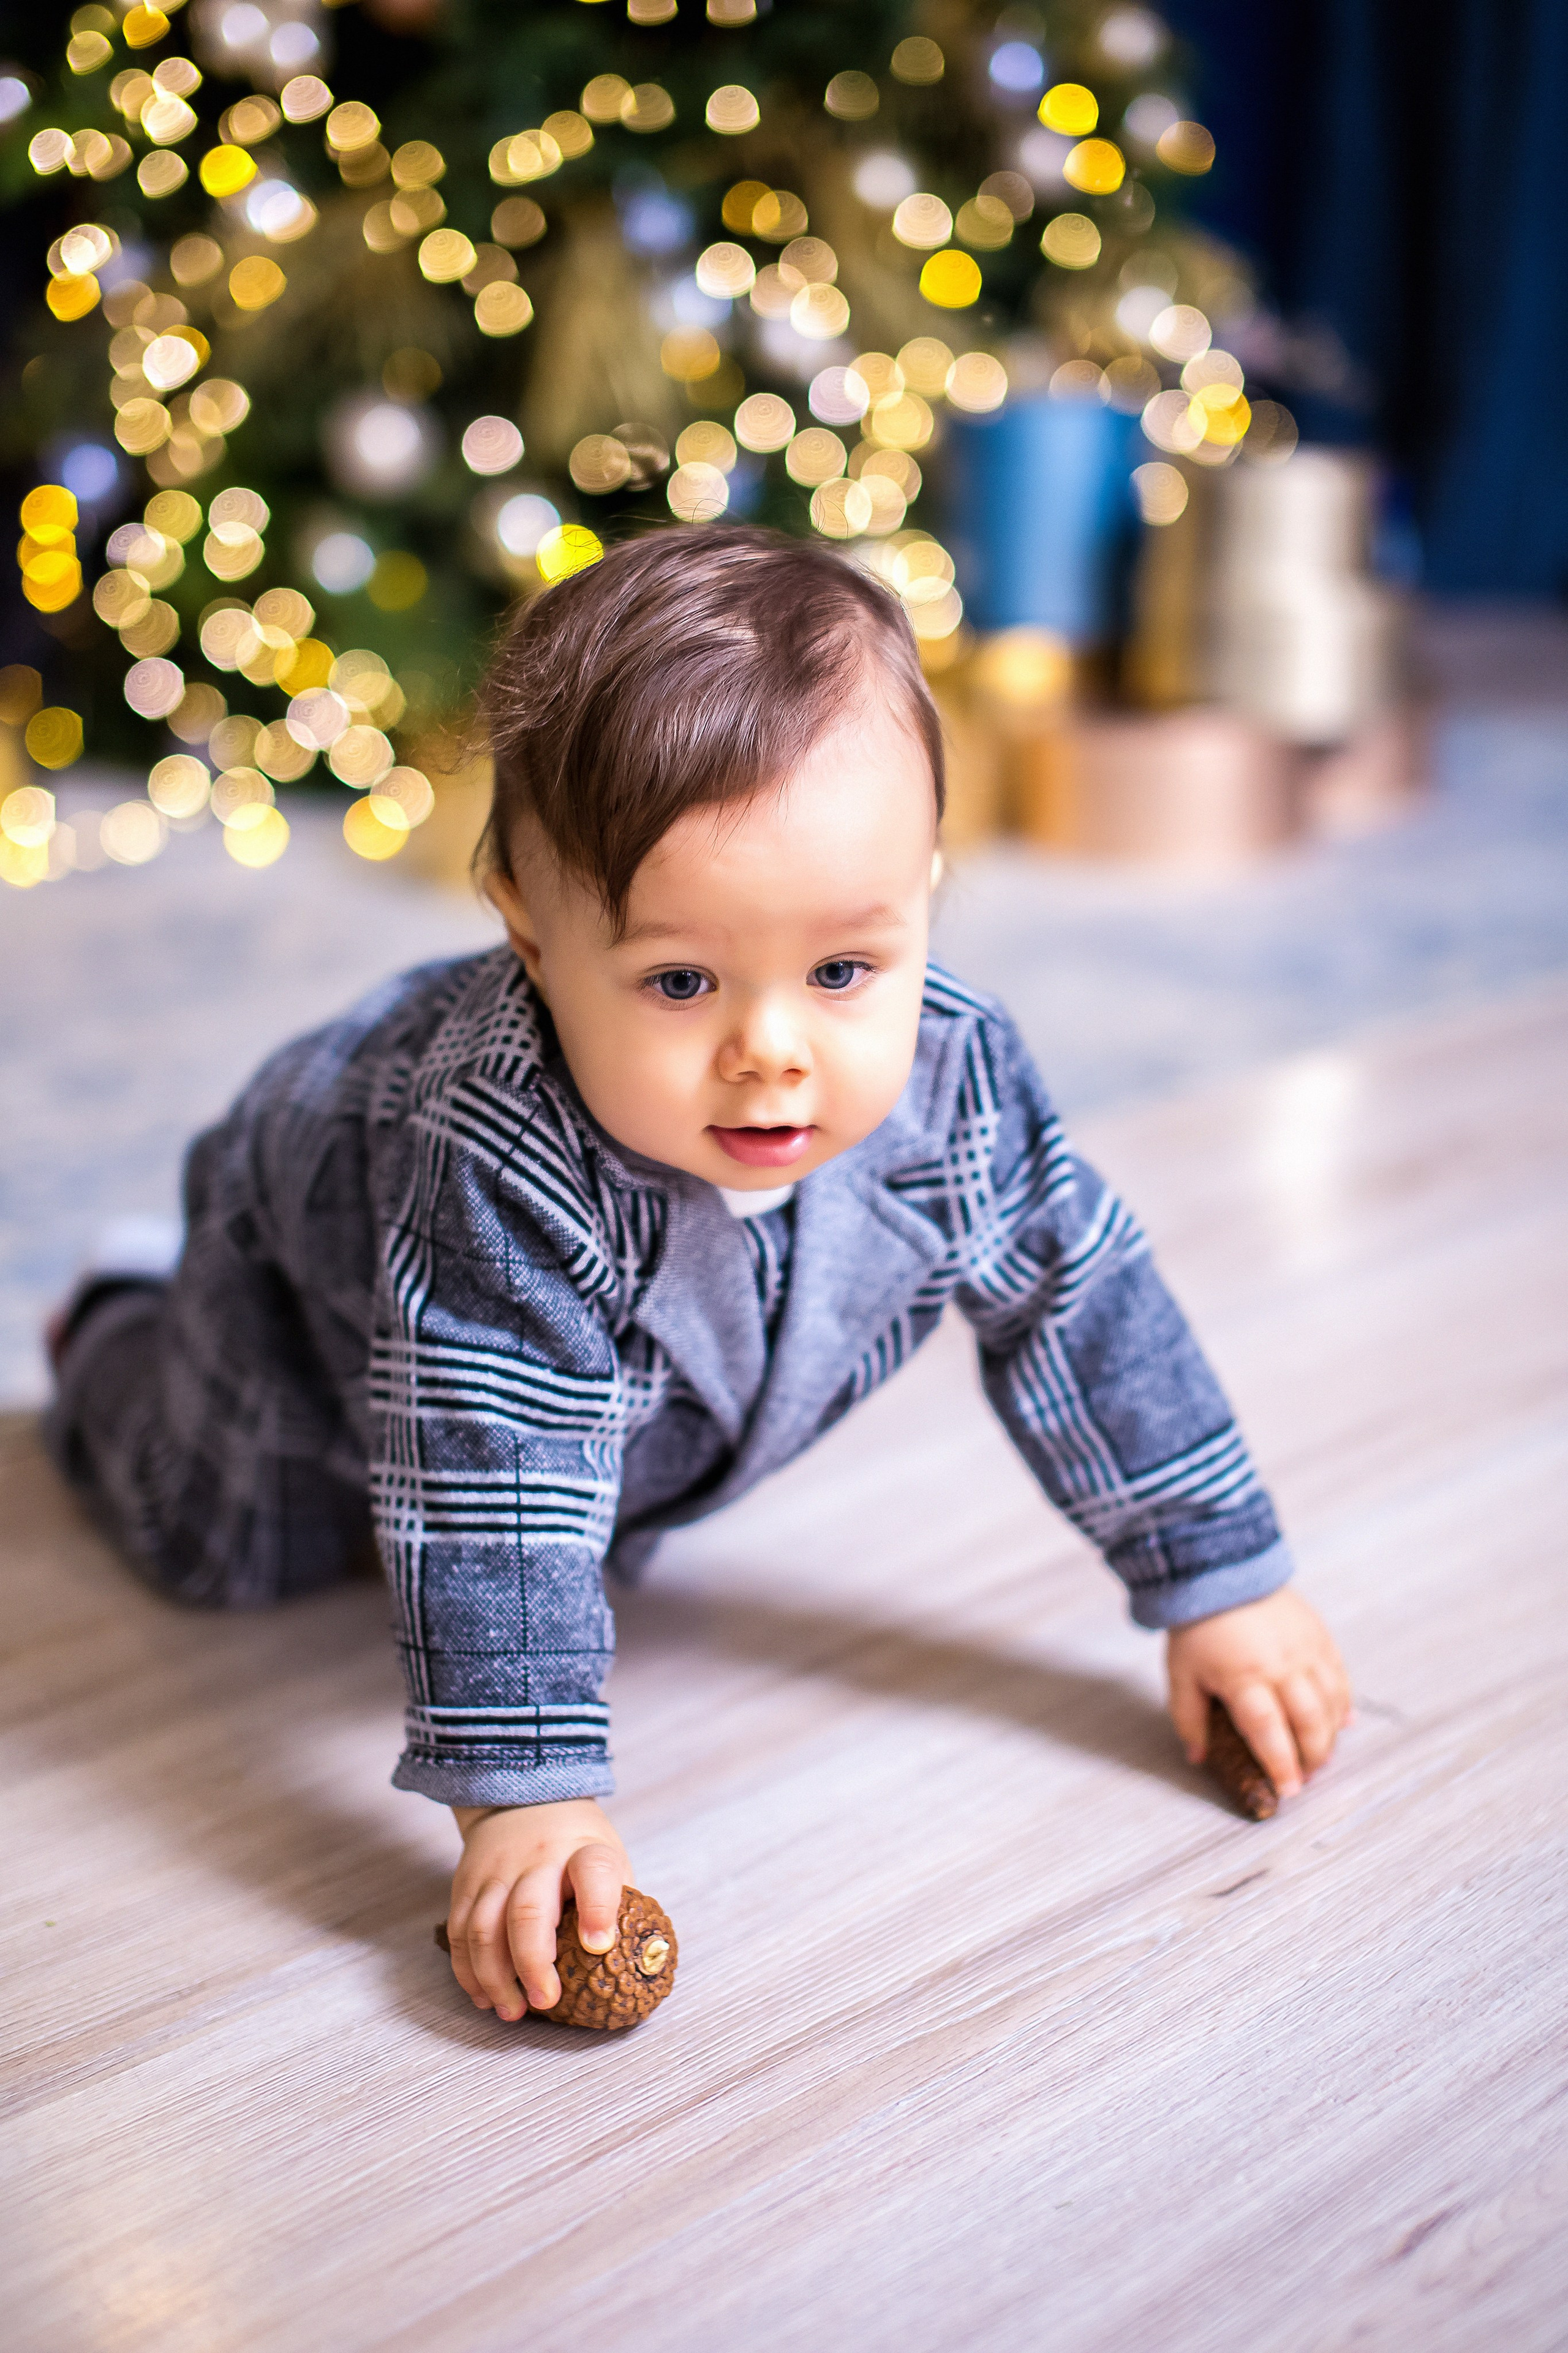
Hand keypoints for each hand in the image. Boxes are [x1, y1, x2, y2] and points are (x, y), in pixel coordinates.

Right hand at [444, 1798, 628, 2020]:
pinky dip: (467, 1970)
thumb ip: (617, 1904)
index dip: (598, 1908)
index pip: (594, 1872)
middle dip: (533, 1963)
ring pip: (484, 1927)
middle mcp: (539, 1859)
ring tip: (511, 2010)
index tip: (598, 1946)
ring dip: (494, 1977)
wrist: (523, 1801)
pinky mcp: (467, 1884)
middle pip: (528, 1910)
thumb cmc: (577, 1846)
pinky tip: (483, 1995)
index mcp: (584, 1851)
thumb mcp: (609, 1859)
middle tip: (545, 2001)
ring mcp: (497, 1871)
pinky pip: (459, 1932)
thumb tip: (635, 1963)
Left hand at [1166, 1588, 1351, 1799]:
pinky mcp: (1319, 1636)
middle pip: (1309, 1722)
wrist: (1219, 1570)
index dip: (1281, 1765)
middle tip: (1306, 1777)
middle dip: (1313, 1758)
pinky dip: (1343, 1704)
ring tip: (1320, 1755)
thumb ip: (1189, 1719)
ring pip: (1332, 1703)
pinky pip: (1339, 1678)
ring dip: (1330, 1735)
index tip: (1288, 1791)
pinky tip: (1341, 1722)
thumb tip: (1199, 1758)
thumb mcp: (1180, 1674)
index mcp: (1244, 1677)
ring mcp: (1305, 1649)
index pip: (1269, 1732)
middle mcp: (1282, 1665)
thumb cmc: (1197, 1626)